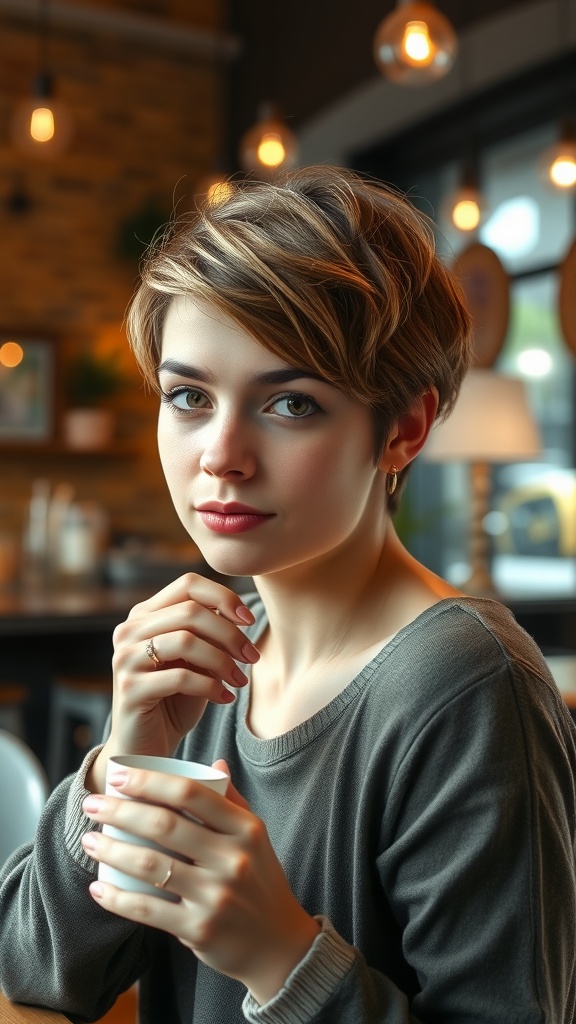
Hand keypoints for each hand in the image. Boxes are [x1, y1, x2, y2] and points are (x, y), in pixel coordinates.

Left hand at [81, 761, 319, 1004]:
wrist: (278, 945)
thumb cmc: (259, 881)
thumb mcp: (256, 838)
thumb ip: (233, 801)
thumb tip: (215, 762)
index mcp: (245, 829)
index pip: (191, 794)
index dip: (150, 781)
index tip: (119, 776)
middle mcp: (233, 859)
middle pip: (164, 825)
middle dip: (119, 811)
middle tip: (91, 804)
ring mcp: (216, 896)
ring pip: (150, 865)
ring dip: (111, 850)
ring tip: (89, 841)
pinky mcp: (199, 929)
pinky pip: (148, 910)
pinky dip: (117, 899)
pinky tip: (98, 888)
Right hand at [87, 574, 258, 792]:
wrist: (147, 748)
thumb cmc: (175, 699)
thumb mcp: (196, 659)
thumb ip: (208, 632)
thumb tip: (238, 612)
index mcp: (144, 615)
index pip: (187, 584)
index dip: (223, 596)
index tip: (249, 620)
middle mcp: (128, 630)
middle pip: (190, 612)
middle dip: (230, 634)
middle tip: (252, 657)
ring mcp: (124, 658)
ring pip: (185, 641)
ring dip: (222, 660)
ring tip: (240, 680)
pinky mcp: (128, 688)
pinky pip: (180, 677)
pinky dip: (211, 686)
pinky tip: (225, 698)